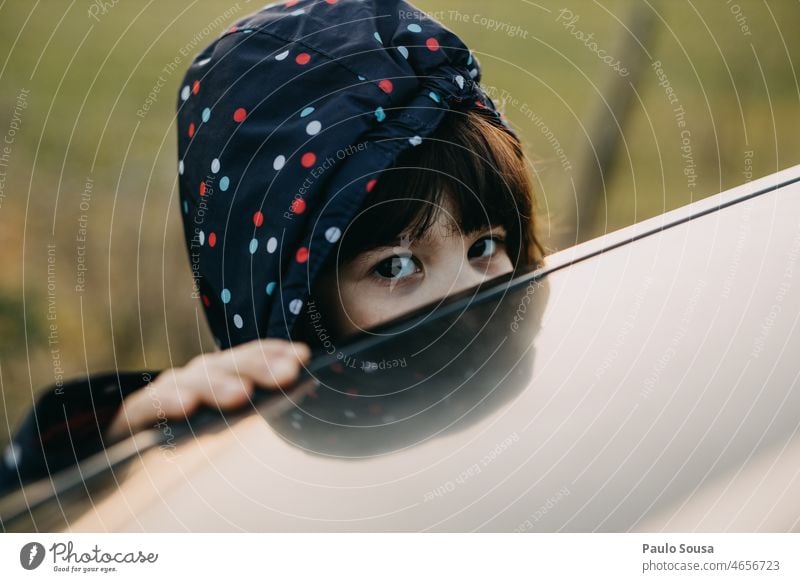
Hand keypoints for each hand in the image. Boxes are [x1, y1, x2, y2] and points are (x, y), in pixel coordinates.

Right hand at [105, 339, 309, 441]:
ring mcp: (169, 390)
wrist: (129, 448)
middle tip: (287, 374)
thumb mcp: (228, 420)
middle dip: (260, 368)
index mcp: (224, 374)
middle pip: (231, 366)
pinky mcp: (137, 412)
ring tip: (242, 394)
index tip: (303, 355)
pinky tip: (185, 405)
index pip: (252, 356)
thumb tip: (300, 394)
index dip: (276, 353)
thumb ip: (257, 409)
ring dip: (220, 385)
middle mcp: (199, 375)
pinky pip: (152, 404)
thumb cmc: (191, 433)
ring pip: (196, 381)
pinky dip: (169, 401)